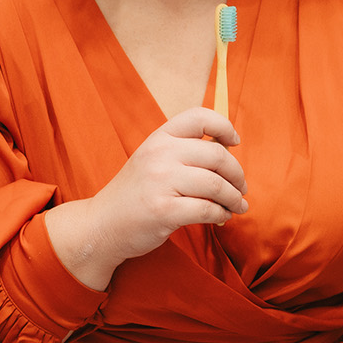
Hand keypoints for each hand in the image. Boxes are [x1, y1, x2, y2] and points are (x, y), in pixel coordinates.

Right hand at [45, 107, 247, 289]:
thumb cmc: (134, 194)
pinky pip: (208, 209)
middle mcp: (160, 155)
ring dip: (234, 198)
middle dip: (237, 174)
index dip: (224, 126)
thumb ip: (182, 151)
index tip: (234, 143)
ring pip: (217, 185)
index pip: (199, 117)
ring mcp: (161, 182)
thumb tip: (228, 152)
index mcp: (159, 138)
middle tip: (241, 188)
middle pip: (217, 155)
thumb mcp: (151, 160)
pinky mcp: (164, 210)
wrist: (101, 225)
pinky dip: (221, 215)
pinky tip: (221, 218)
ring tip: (237, 206)